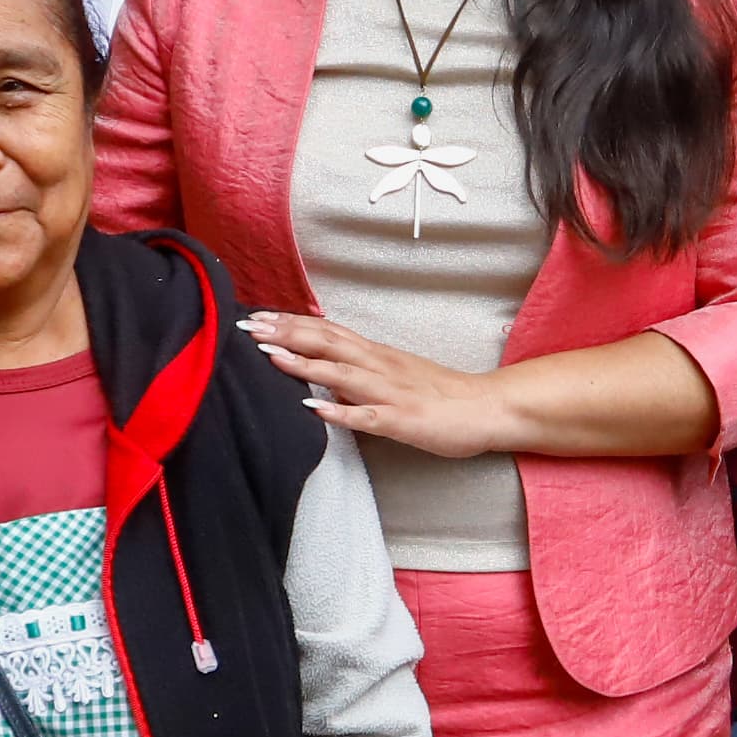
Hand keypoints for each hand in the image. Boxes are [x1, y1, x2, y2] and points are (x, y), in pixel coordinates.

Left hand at [238, 311, 504, 458]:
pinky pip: (368, 417)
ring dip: (306, 365)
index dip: (290, 323)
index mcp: (376, 355)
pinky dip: (341, 412)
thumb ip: (360, 368)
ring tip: (272, 357)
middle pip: (328, 344)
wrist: (487, 407)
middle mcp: (379, 367)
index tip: (256, 316)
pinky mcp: (402, 420)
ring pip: (342, 375)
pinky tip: (315, 411)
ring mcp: (391, 393)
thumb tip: (325, 366)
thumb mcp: (395, 372)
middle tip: (249, 326)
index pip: (327, 331)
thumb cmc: (441, 393)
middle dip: (286, 335)